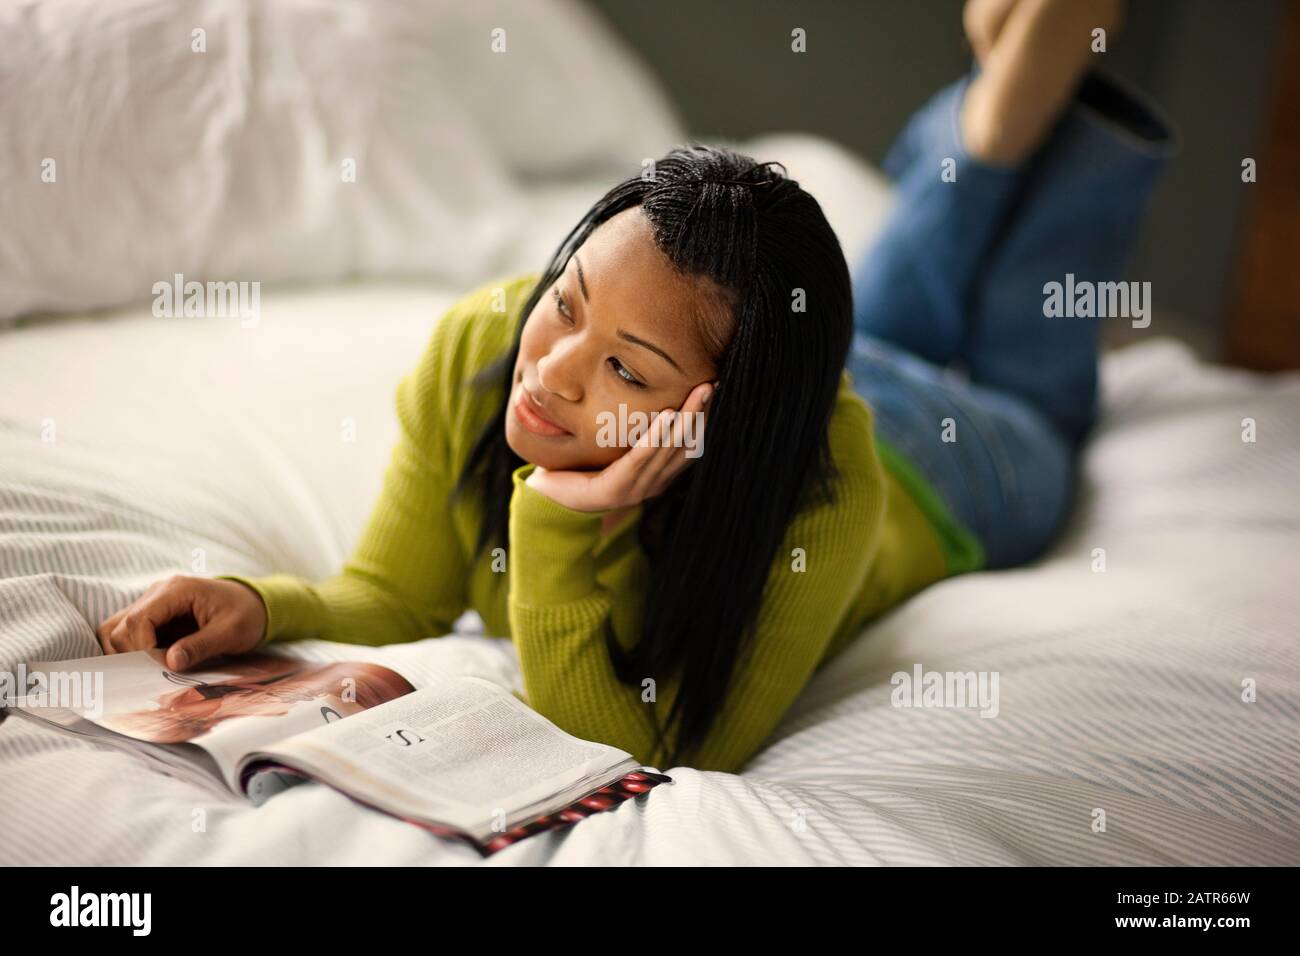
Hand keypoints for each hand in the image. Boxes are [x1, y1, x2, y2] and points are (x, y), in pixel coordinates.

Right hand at [96, 575, 268, 670]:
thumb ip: (201, 646)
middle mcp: (157, 593)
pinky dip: (133, 653)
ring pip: (115, 631)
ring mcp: (152, 604)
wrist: (254, 604)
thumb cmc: (246, 614)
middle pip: (118, 627)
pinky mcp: (152, 618)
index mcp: (176, 590)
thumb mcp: (231, 632)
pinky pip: (127, 636)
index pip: (138, 619)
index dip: (141, 648)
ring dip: (126, 655)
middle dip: (131, 655)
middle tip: (155, 673)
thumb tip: (170, 663)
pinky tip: (153, 664)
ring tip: (151, 669)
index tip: (159, 668)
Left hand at [524, 381, 713, 512]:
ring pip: (668, 449)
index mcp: (656, 474)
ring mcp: (636, 489)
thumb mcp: (613, 445)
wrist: (547, 496)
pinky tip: (667, 416)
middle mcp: (652, 483)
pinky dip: (655, 437)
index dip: (705, 418)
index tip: (716, 389)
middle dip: (701, 413)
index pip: (688, 445)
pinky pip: (639, 458)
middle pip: (685, 445)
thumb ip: (633, 428)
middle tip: (715, 385)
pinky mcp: (615, 490)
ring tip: (699, 393)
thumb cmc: (580, 466)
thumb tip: (650, 390)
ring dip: (686, 418)